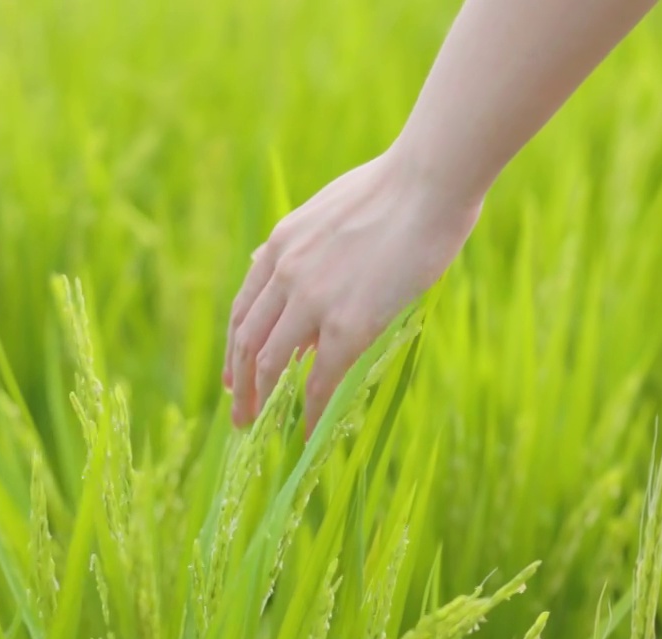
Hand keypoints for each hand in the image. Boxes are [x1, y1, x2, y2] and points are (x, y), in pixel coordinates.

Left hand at [222, 148, 481, 435]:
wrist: (428, 183)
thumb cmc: (396, 189)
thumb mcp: (329, 210)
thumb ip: (304, 244)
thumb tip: (276, 263)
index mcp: (281, 244)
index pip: (244, 306)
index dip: (234, 346)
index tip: (233, 375)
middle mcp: (286, 273)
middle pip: (246, 340)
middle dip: (239, 382)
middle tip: (240, 412)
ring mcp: (312, 300)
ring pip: (271, 363)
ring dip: (260, 400)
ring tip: (258, 428)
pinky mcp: (347, 323)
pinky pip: (318, 379)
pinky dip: (309, 411)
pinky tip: (308, 432)